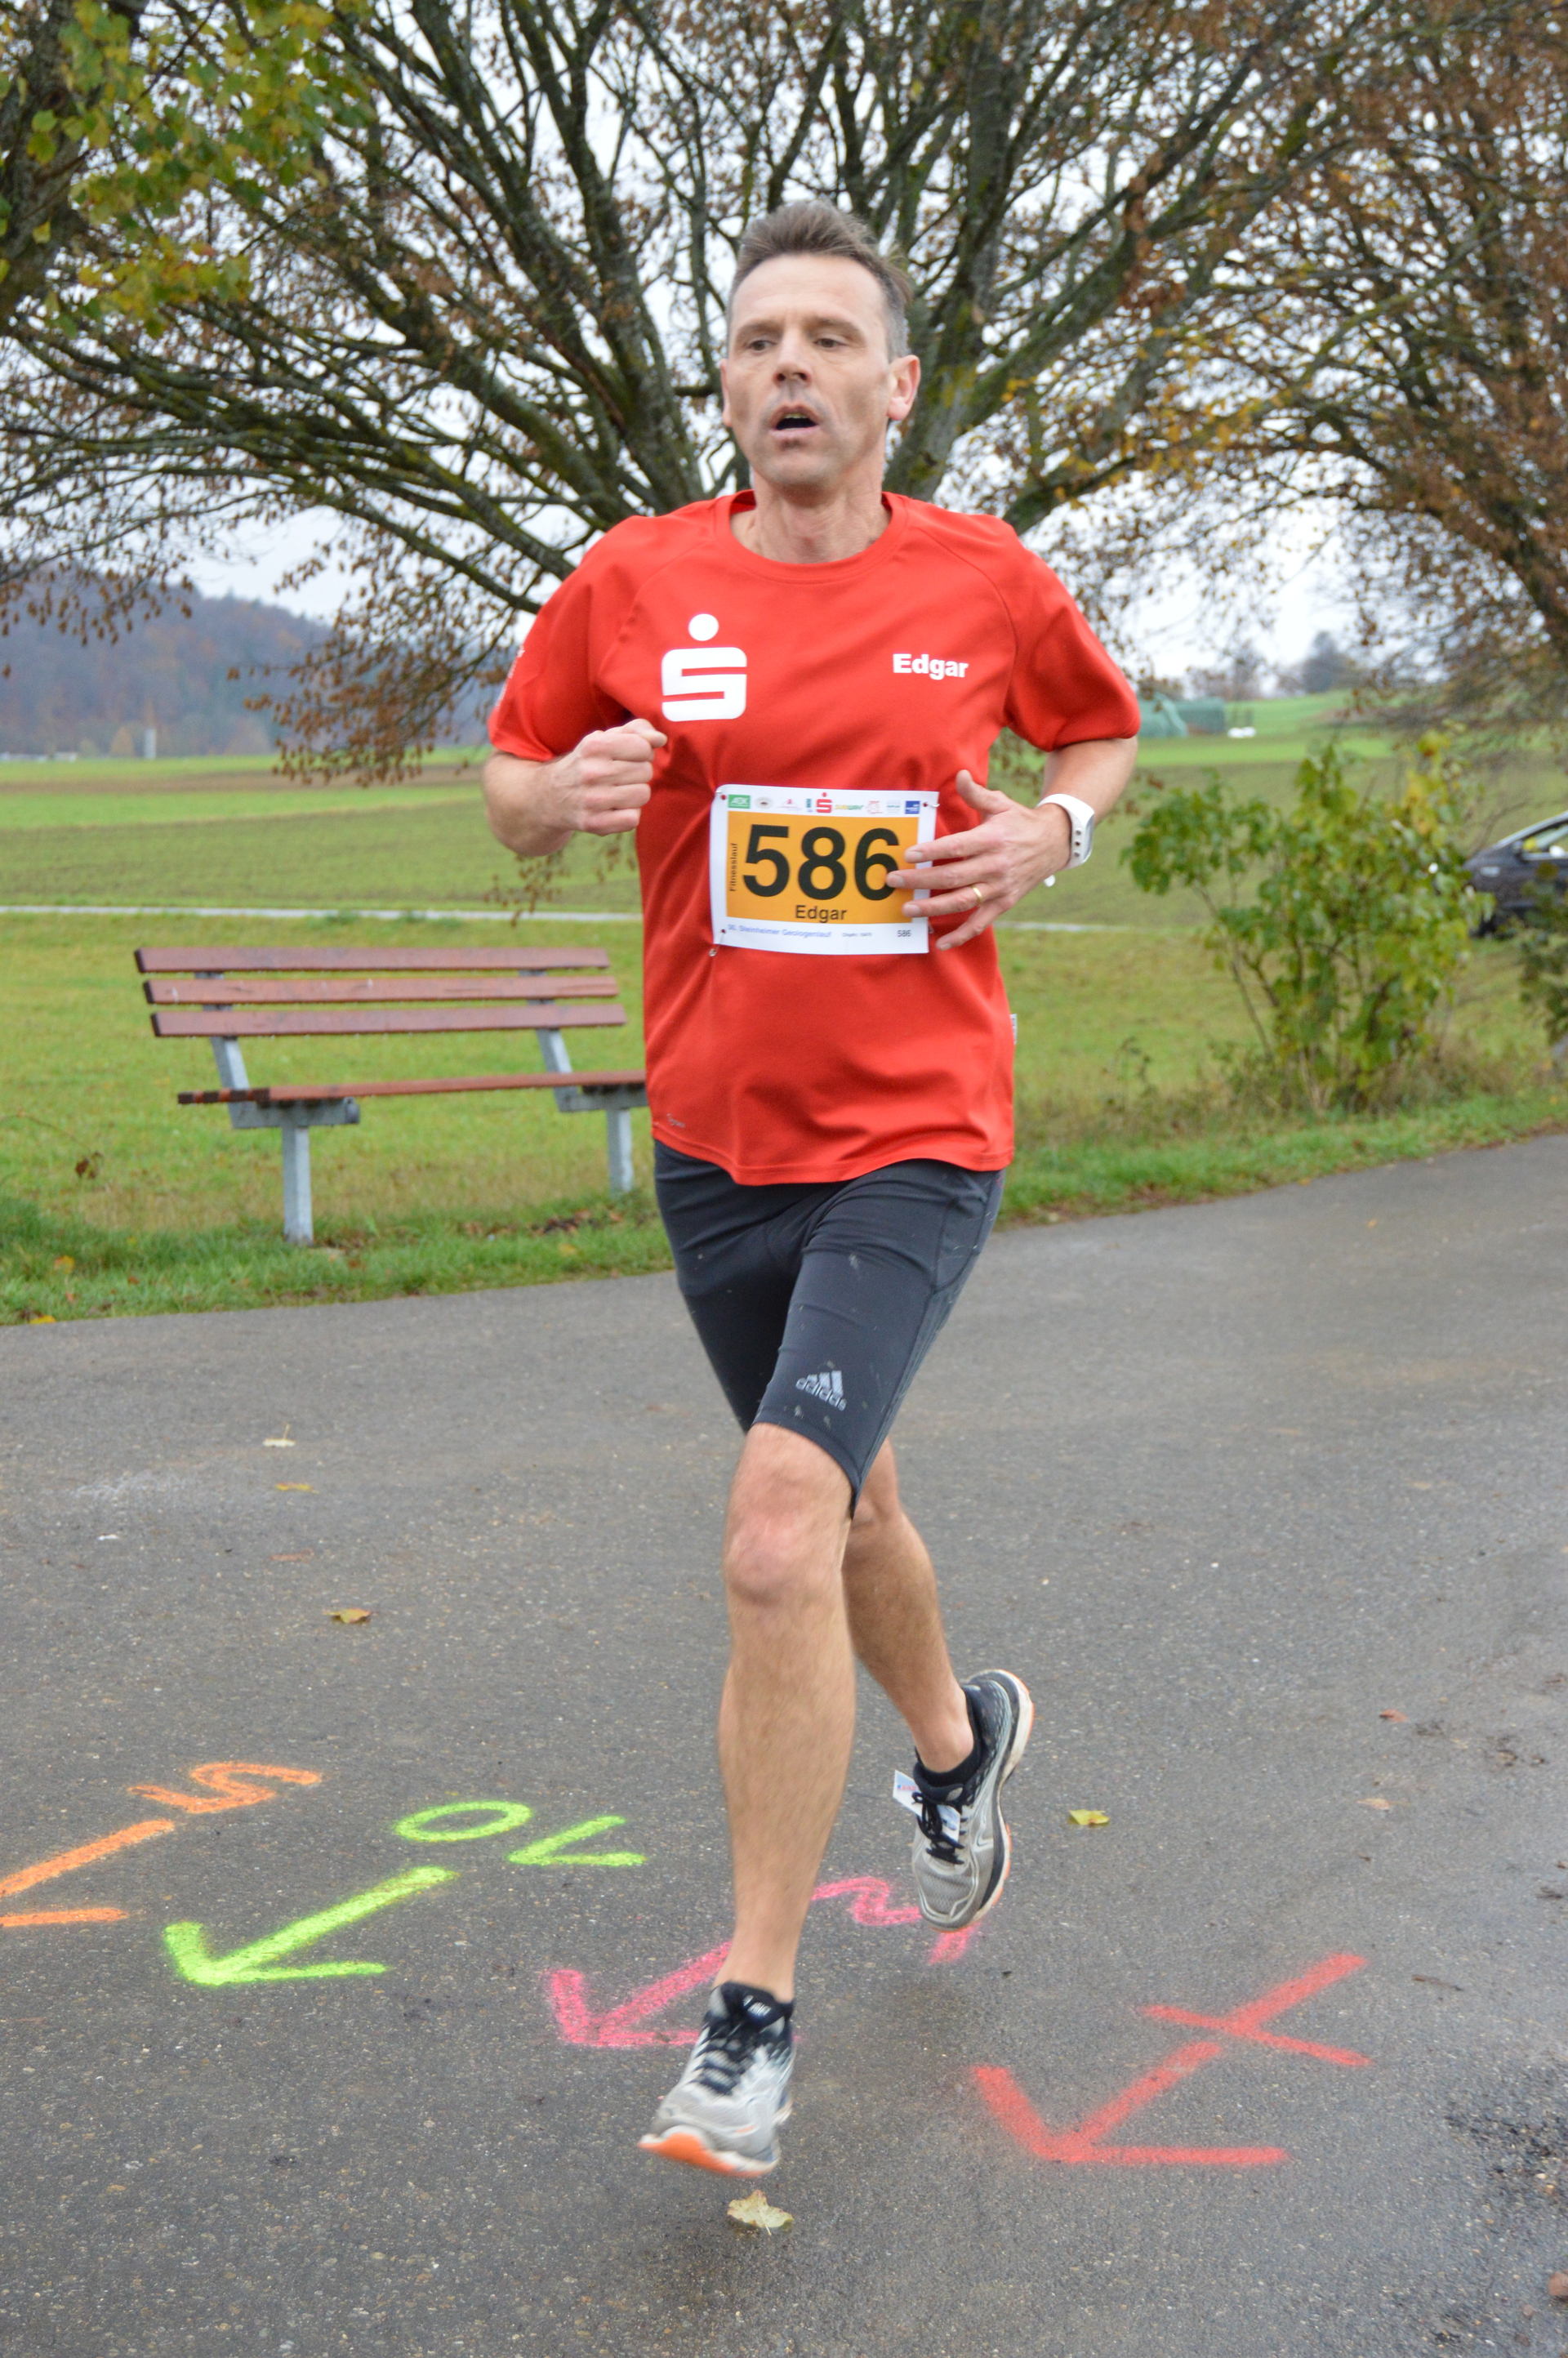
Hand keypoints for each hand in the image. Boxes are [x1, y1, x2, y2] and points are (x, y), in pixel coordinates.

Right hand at [549, 718, 666, 835]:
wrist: (551, 796)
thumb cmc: (588, 763)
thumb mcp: (605, 738)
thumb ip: (637, 731)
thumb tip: (660, 739)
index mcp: (594, 746)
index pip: (644, 747)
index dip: (641, 752)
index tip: (628, 757)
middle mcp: (591, 772)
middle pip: (645, 772)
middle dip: (638, 773)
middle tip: (621, 777)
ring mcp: (592, 800)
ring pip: (643, 795)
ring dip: (635, 794)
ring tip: (618, 792)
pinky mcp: (593, 823)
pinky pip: (633, 818)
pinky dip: (628, 814)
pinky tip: (615, 809)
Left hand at [890, 771, 1069, 949]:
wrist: (1054, 843)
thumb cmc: (1019, 821)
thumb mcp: (1000, 803)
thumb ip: (976, 793)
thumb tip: (960, 775)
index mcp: (991, 839)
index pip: (956, 847)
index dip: (931, 852)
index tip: (908, 855)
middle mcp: (995, 865)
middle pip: (952, 877)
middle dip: (919, 881)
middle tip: (893, 881)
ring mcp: (999, 887)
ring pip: (962, 902)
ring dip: (932, 909)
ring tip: (907, 909)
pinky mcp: (1004, 903)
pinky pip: (980, 923)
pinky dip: (961, 935)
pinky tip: (941, 943)